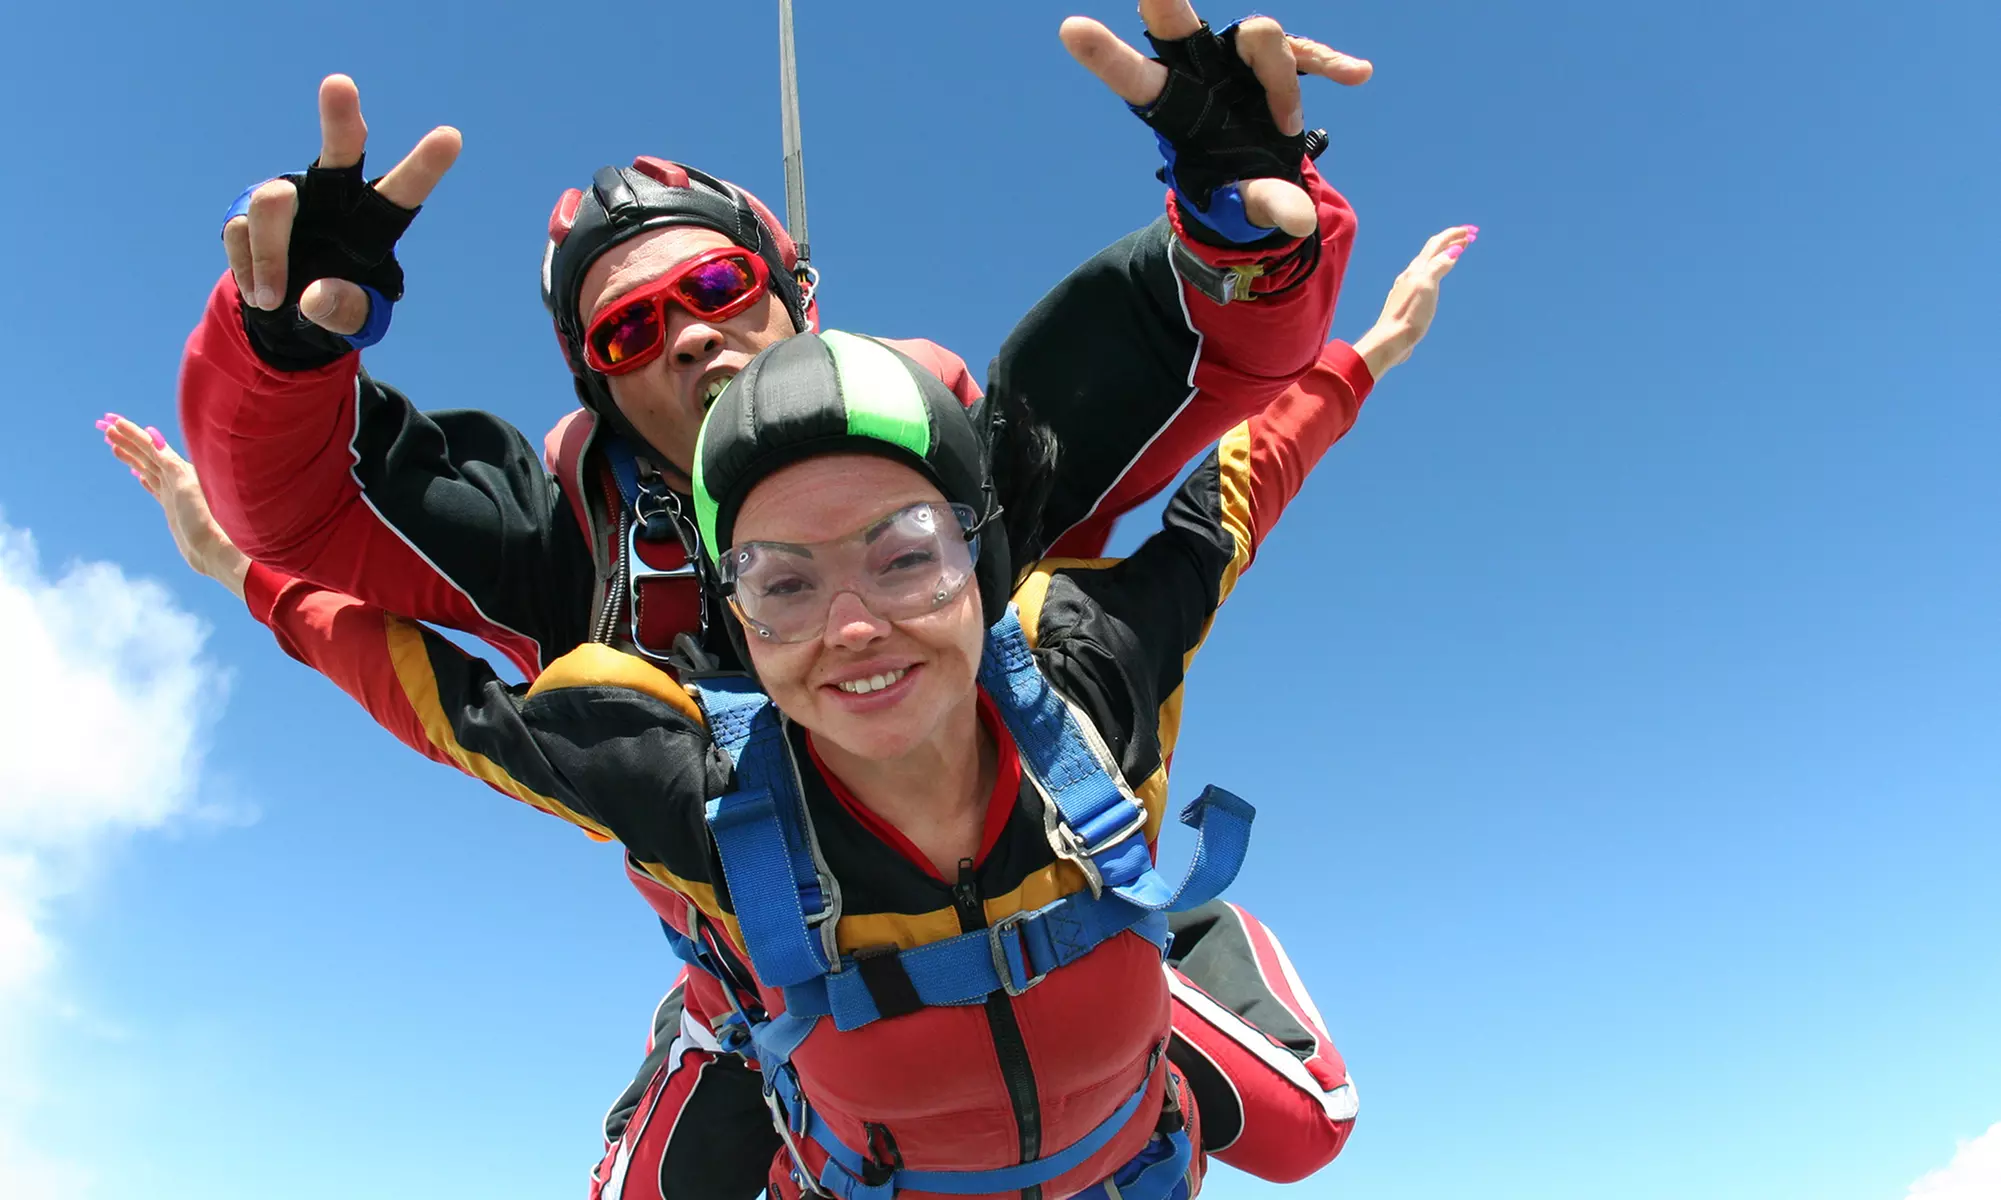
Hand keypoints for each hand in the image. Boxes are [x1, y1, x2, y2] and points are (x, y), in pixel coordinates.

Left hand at [97, 415, 252, 600]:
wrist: (216, 549)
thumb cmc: (208, 550)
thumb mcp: (190, 538)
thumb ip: (186, 530)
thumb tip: (184, 539)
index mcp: (180, 495)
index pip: (154, 473)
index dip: (139, 462)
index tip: (124, 456)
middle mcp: (179, 483)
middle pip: (148, 459)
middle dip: (129, 446)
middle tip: (109, 433)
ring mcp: (179, 477)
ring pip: (147, 451)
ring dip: (128, 438)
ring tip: (109, 429)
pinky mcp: (179, 472)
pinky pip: (152, 448)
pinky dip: (137, 436)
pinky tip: (121, 428)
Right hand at [222, 74, 460, 335]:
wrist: (286, 318)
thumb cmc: (337, 307)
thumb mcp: (357, 322)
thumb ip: (347, 311)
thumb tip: (313, 296)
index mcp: (373, 221)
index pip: (403, 192)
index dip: (424, 166)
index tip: (451, 137)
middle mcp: (334, 198)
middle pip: (339, 153)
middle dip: (339, 119)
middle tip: (340, 84)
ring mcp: (288, 200)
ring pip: (273, 203)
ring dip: (270, 255)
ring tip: (274, 298)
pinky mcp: (246, 211)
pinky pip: (240, 231)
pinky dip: (249, 269)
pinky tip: (261, 292)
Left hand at [1060, 2, 1370, 236]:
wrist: (1262, 184)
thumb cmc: (1233, 194)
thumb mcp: (1245, 208)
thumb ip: (1266, 206)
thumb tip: (1297, 217)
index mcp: (1173, 110)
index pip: (1135, 80)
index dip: (1106, 57)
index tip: (1070, 29)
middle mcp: (1199, 72)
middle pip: (1176, 23)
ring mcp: (1238, 61)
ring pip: (1261, 38)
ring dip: (1282, 84)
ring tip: (1288, 129)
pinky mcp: (1278, 64)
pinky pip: (1306, 52)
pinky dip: (1328, 63)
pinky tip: (1356, 76)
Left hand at [1353, 225, 1476, 379]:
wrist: (1390, 339)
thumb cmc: (1410, 315)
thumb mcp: (1427, 286)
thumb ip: (1438, 266)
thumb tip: (1453, 251)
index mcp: (1417, 269)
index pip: (1437, 244)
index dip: (1454, 234)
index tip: (1472, 231)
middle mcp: (1411, 274)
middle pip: (1432, 251)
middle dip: (1451, 240)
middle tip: (1469, 236)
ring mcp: (1407, 287)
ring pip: (1427, 263)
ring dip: (1443, 254)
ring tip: (1456, 252)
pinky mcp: (1407, 300)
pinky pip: (1425, 277)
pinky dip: (1436, 269)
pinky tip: (1437, 277)